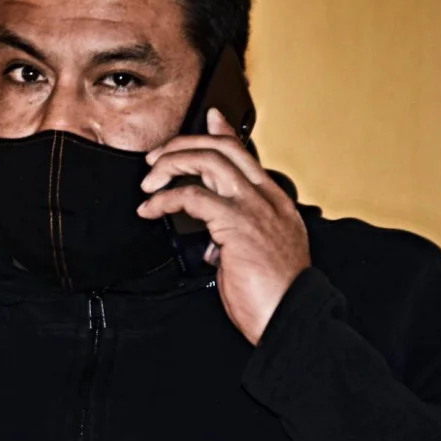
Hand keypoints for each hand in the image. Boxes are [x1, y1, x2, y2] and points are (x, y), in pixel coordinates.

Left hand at [137, 108, 309, 345]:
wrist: (291, 321)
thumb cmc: (274, 300)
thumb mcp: (256, 261)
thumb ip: (236, 241)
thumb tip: (213, 243)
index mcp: (276, 205)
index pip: (247, 155)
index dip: (224, 133)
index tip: (209, 118)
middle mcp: (267, 200)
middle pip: (223, 149)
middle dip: (184, 145)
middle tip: (157, 159)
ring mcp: (254, 209)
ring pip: (209, 161)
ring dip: (171, 164)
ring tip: (149, 182)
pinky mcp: (237, 224)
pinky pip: (192, 196)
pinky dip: (164, 199)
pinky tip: (151, 209)